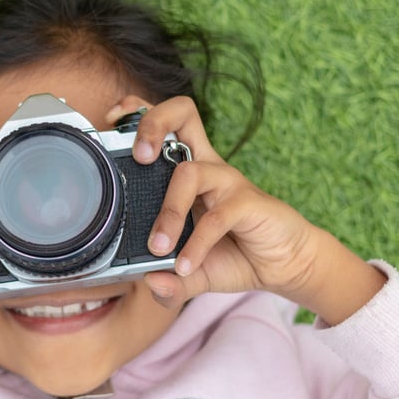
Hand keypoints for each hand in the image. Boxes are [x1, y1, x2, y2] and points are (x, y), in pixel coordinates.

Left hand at [108, 96, 384, 324]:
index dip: (138, 113)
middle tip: (138, 157)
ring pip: (189, 173)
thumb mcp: (192, 275)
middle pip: (182, 115)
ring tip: (158, 248)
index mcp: (188, 171)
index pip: (165, 125)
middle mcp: (206, 167)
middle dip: (152, 124)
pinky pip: (216, 216)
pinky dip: (196, 244)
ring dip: (169, 213)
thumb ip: (169, 284)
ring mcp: (228, 181)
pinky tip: (187, 267)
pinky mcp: (248, 202)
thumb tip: (149, 285)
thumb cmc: (234, 256)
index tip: (113, 120)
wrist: (285, 267)